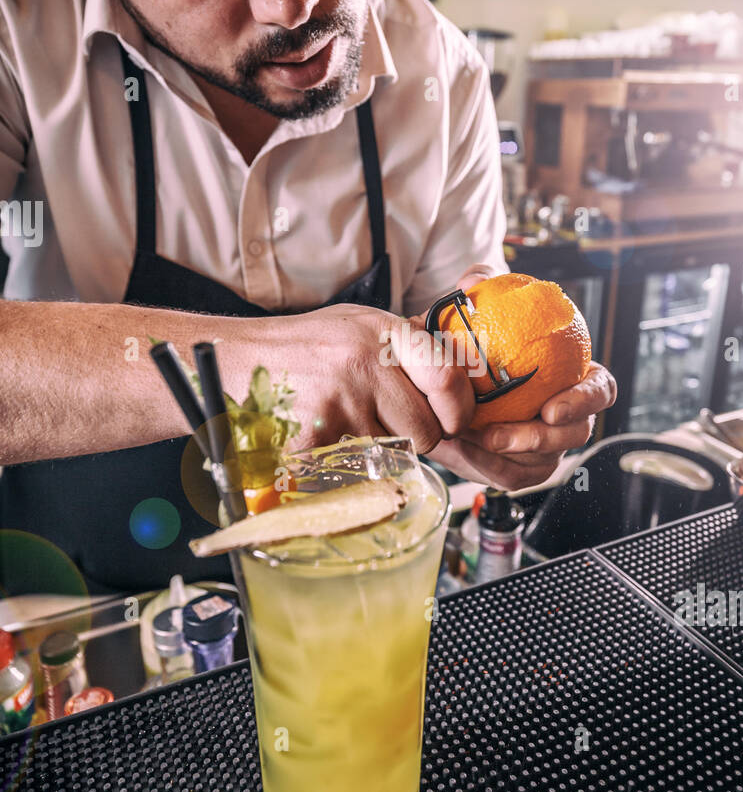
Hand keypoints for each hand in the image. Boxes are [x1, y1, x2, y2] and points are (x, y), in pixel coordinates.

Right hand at [266, 302, 476, 453]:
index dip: (458, 410)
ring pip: (395, 453)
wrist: (234, 361)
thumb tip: (460, 368)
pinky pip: (357, 466)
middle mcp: (366, 364)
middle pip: (428, 430)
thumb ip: (406, 344)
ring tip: (347, 420)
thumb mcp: (358, 325)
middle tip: (388, 425)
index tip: (452, 419)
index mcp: (382, 331)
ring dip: (380, 448)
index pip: (449, 378)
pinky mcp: (318, 438)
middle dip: (416, 438)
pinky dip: (346, 460)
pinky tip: (324, 432)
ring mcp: (342, 402)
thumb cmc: (300, 346)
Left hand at [412, 263, 616, 491]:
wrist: (448, 376)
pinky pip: (513, 475)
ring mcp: (548, 445)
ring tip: (476, 440)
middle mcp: (568, 414)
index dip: (586, 401)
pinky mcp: (522, 467)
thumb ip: (482, 283)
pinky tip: (464, 451)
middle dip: (542, 439)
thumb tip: (473, 280)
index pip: (601, 389)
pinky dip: (490, 467)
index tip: (553, 407)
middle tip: (502, 434)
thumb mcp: (478, 305)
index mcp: (575, 376)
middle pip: (576, 434)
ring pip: (544, 462)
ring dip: (510, 455)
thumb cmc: (477, 338)